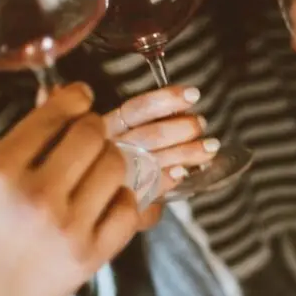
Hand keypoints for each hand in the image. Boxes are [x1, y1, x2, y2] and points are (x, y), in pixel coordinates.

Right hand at [0, 83, 139, 295]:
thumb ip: (17, 136)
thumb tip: (59, 93)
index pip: (56, 114)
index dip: (76, 98)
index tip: (81, 99)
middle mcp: (34, 196)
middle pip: (93, 134)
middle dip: (92, 129)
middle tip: (87, 137)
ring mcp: (66, 227)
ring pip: (116, 165)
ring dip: (109, 160)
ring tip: (94, 168)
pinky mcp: (90, 254)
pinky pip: (128, 206)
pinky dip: (120, 198)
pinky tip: (103, 200)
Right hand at [106, 85, 214, 220]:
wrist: (85, 200)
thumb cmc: (107, 158)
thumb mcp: (116, 134)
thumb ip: (146, 121)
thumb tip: (184, 108)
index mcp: (105, 128)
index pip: (136, 110)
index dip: (165, 100)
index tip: (192, 94)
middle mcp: (108, 150)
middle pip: (149, 135)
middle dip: (182, 128)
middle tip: (201, 124)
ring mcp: (114, 176)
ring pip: (154, 161)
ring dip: (186, 152)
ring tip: (210, 147)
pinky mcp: (120, 199)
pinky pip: (148, 188)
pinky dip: (167, 178)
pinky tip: (183, 172)